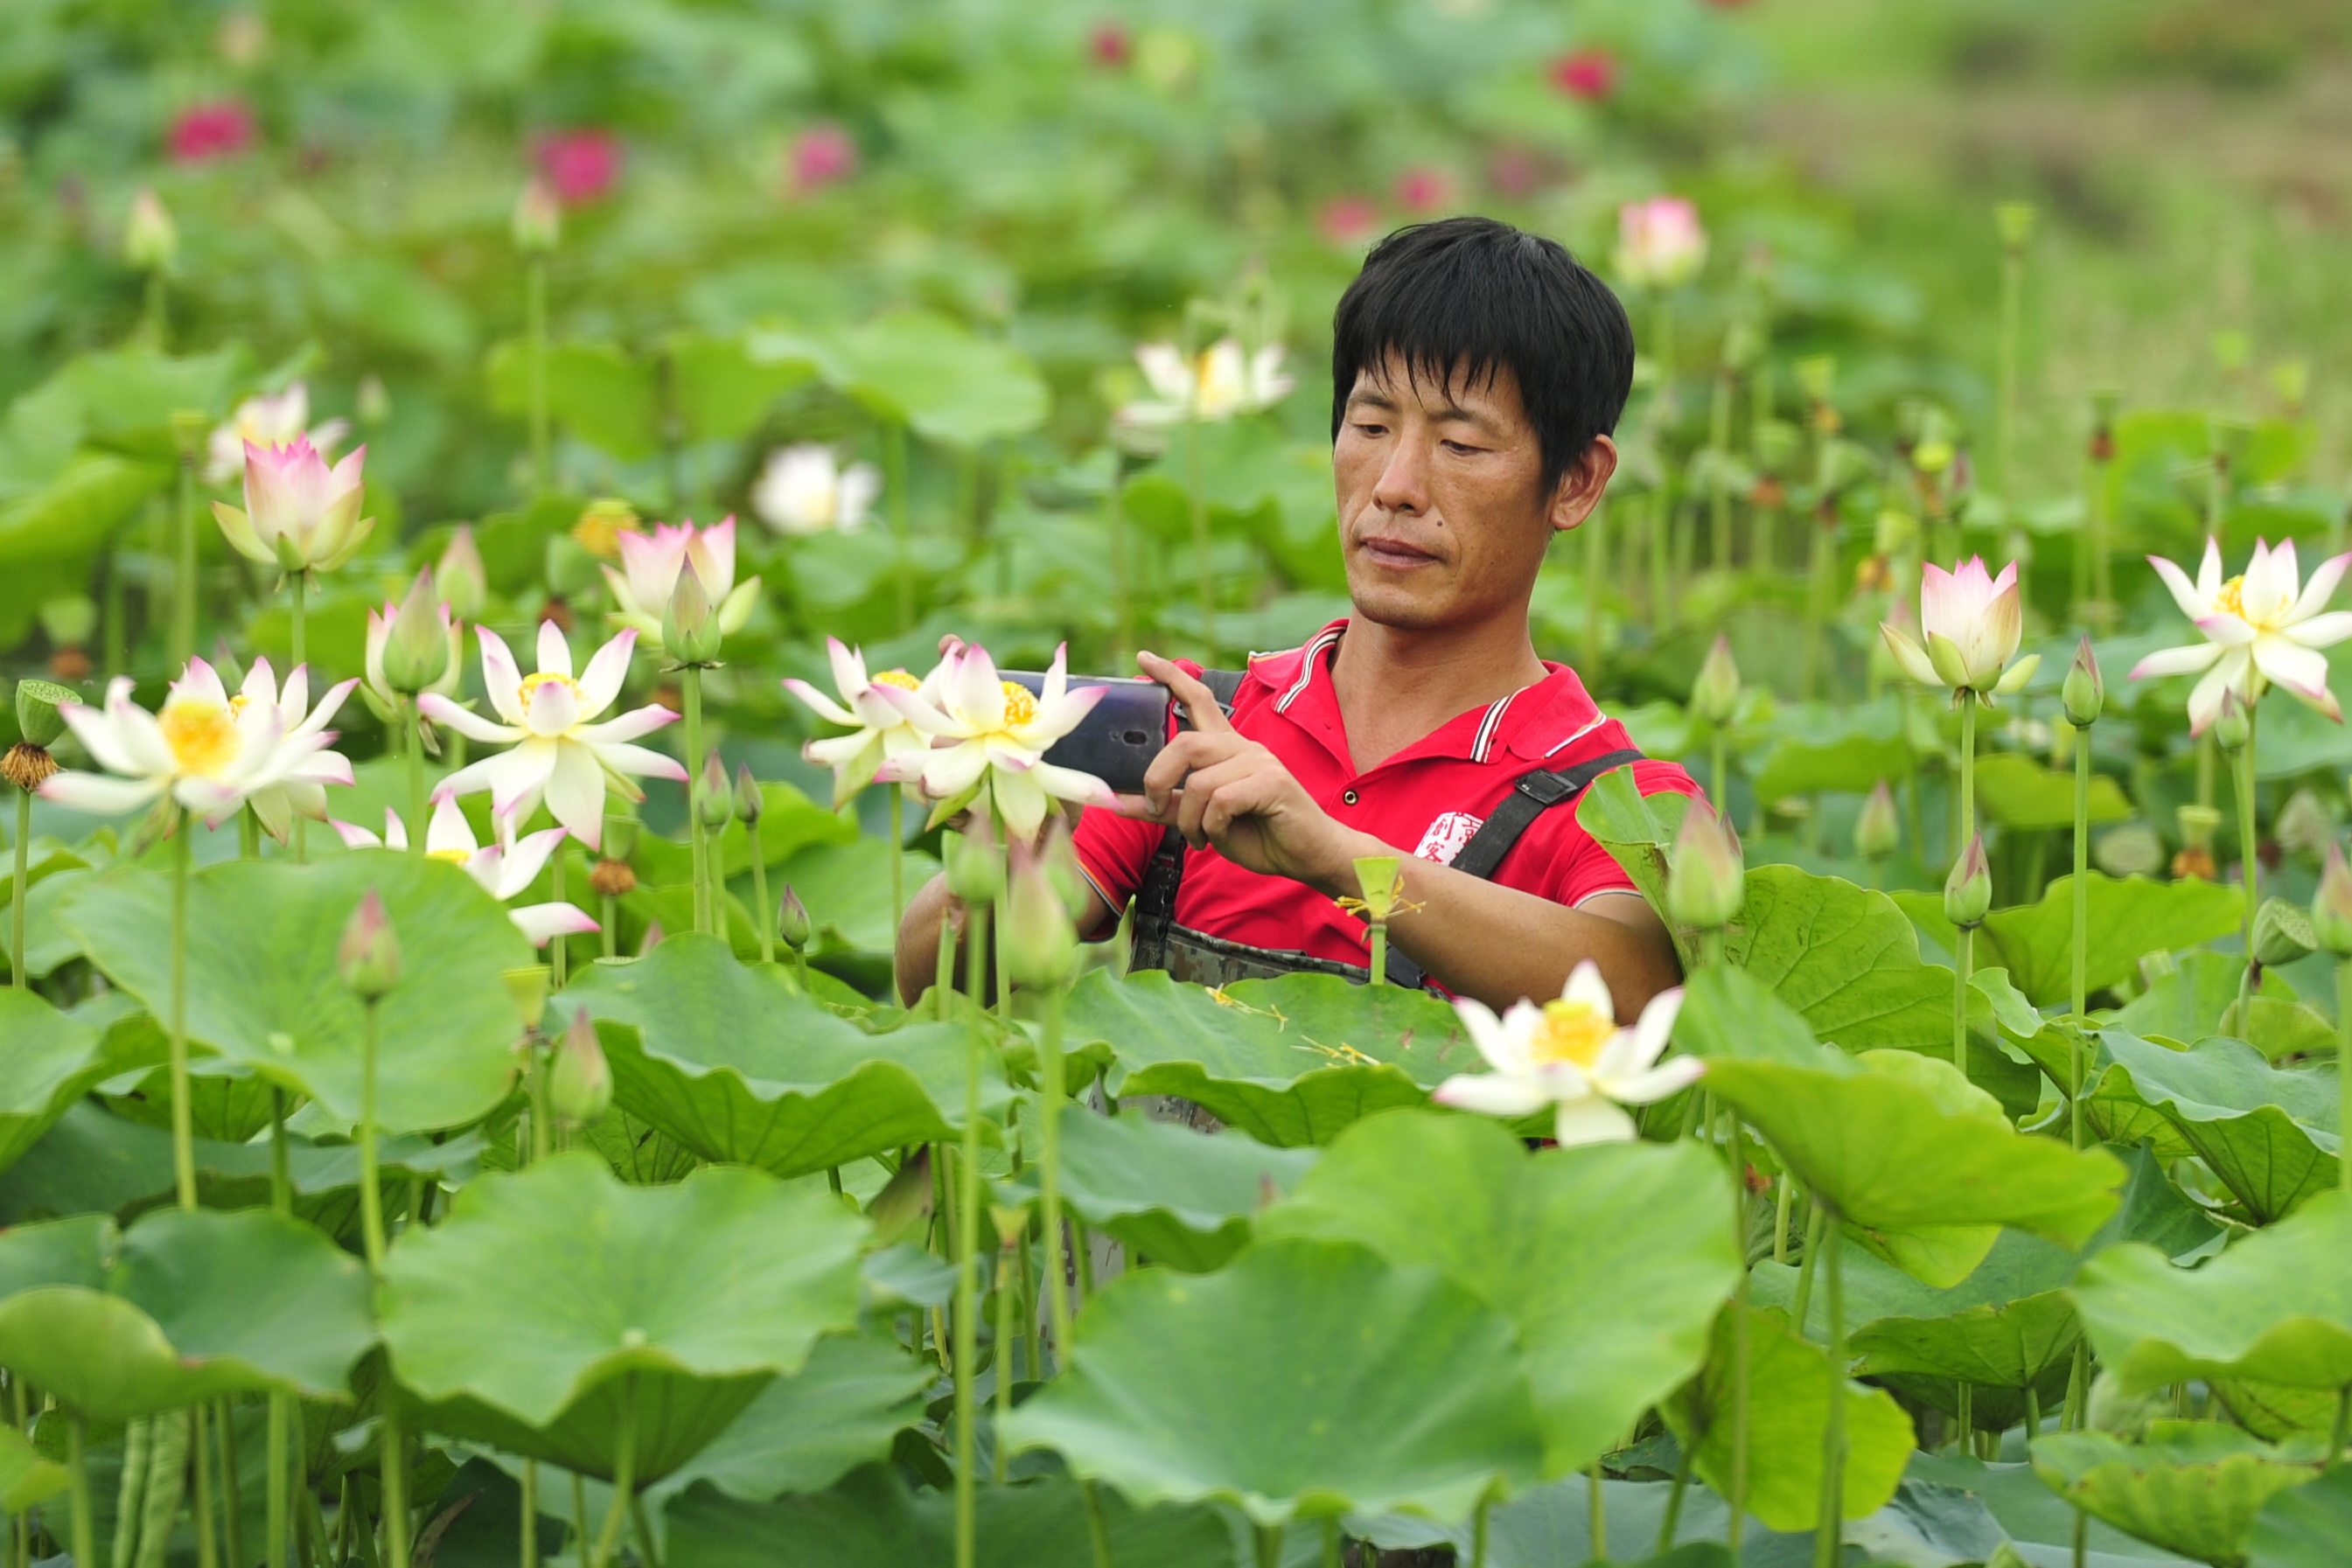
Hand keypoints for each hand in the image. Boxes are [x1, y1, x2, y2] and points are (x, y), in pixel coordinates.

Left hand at [1115, 652, 1366, 893]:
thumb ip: (1167, 807)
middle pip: (1185, 743)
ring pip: (1198, 781)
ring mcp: (1259, 761)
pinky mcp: (1272, 782)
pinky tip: (1219, 836)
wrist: (1308, 855)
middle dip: (1158, 778)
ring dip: (1188, 818)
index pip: (1198, 699)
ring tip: (1198, 838)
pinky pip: (1221, 800)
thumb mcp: (1203, 821)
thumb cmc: (1259, 835)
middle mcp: (1243, 747)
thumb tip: (1118, 802)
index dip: (1171, 677)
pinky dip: (1211, 825)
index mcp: (1227, 749)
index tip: (1143, 658)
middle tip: (1155, 808)